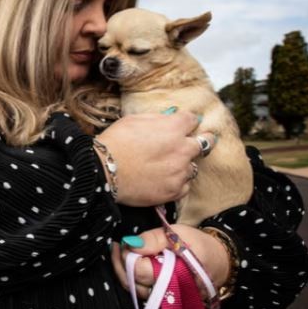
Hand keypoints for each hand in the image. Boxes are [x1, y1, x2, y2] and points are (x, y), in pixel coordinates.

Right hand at [95, 111, 215, 206]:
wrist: (103, 171)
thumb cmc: (115, 143)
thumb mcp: (133, 120)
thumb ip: (158, 118)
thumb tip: (171, 117)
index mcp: (174, 128)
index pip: (192, 120)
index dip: (188, 121)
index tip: (186, 124)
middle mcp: (182, 149)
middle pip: (204, 143)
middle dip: (200, 141)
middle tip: (197, 142)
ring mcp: (179, 172)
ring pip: (193, 166)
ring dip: (185, 164)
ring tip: (169, 166)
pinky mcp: (173, 191)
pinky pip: (185, 186)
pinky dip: (178, 182)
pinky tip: (164, 179)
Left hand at [110, 224, 230, 300]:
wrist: (220, 263)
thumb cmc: (200, 246)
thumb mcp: (180, 233)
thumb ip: (155, 239)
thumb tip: (132, 243)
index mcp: (175, 276)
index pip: (141, 271)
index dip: (128, 257)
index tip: (123, 242)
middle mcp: (169, 293)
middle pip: (134, 283)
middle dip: (121, 264)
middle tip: (117, 246)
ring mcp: (165, 299)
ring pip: (135, 290)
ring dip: (123, 272)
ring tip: (121, 252)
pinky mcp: (163, 299)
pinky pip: (142, 291)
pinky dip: (132, 277)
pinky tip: (129, 263)